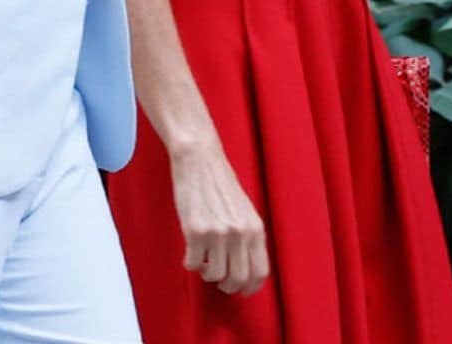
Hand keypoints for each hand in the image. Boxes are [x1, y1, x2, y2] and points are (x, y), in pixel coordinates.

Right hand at [169, 140, 268, 295]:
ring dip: (207, 273)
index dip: (250, 287)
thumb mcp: (244, 210)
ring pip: (214, 275)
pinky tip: (191, 253)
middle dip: (228, 285)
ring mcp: (217, 233)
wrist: (200, 161)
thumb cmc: (220, 184)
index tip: (242, 290)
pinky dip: (191, 263)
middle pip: (238, 279)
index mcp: (255, 228)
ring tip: (204, 262)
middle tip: (220, 281)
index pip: (260, 272)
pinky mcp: (195, 231)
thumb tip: (246, 268)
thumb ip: (248, 236)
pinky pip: (193, 264)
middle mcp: (239, 233)